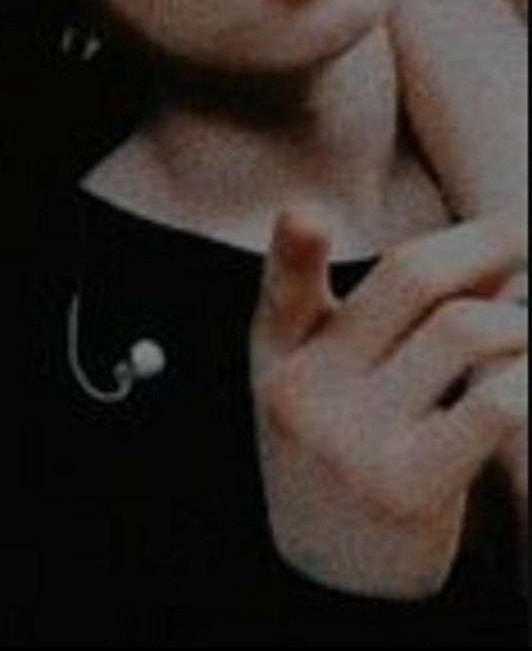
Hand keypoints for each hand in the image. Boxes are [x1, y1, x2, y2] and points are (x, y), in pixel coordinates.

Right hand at [251, 209, 526, 598]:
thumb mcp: (328, 384)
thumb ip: (386, 321)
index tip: (306, 214)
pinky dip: (529, 379)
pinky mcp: (409, 487)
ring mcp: (354, 440)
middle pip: (408, 280)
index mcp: (280, 358)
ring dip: (521, 318)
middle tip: (528, 231)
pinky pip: (494, 405)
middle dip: (484, 243)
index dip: (289, 250)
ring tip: (531, 326)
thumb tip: (492, 264)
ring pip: (463, 331)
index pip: (281, 291)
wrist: (332, 574)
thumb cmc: (342, 450)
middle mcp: (307, 391)